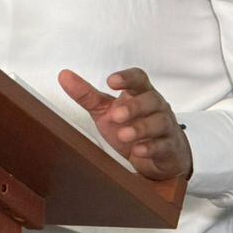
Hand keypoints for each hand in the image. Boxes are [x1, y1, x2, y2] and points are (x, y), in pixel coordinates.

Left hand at [58, 67, 192, 180]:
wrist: (158, 157)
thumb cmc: (131, 126)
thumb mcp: (106, 111)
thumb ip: (86, 95)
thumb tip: (64, 76)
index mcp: (140, 94)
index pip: (138, 78)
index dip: (127, 78)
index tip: (111, 82)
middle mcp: (156, 107)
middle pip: (151, 99)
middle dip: (134, 107)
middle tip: (115, 115)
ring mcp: (165, 127)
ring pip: (159, 122)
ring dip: (141, 128)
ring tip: (124, 135)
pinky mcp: (169, 148)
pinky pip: (163, 145)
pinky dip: (151, 147)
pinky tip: (139, 151)